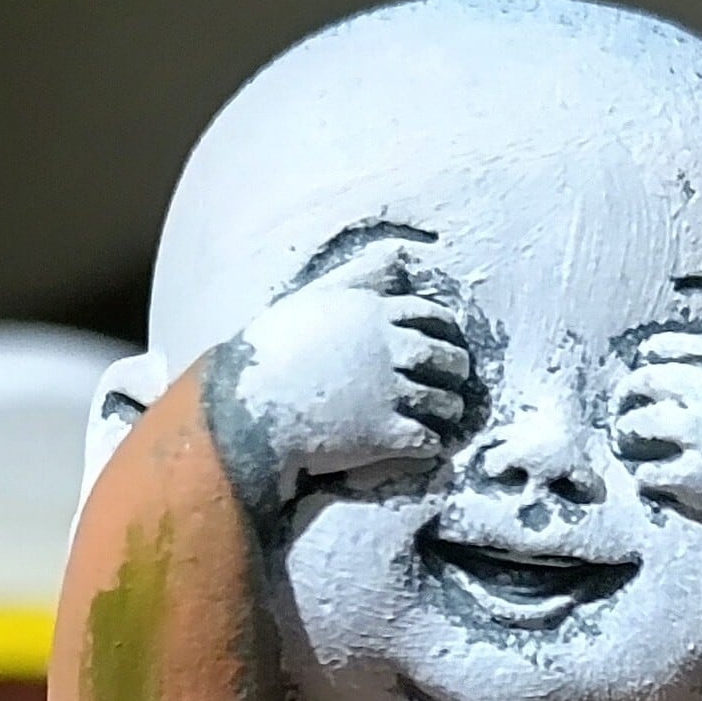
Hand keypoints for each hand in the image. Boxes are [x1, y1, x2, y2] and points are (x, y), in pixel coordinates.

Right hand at [208, 236, 470, 510]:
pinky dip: (434, 444)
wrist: (246, 409)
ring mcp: (390, 392)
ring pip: (446, 402)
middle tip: (452, 382)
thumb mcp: (314, 298)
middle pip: (448, 358)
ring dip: (449, 410)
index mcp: (373, 312)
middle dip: (455, 371)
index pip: (433, 317)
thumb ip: (359, 275)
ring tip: (444, 416)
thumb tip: (399, 255)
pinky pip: (430, 440)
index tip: (443, 344)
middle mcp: (388, 348)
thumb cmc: (272, 351)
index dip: (444, 332)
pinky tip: (426, 445)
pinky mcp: (386, 434)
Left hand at [611, 333, 701, 524]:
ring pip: (639, 424)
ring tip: (624, 440)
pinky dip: (643, 475)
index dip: (651, 354)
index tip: (643, 361)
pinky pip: (651, 473)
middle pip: (645, 382)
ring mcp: (701, 434)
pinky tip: (647, 477)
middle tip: (621, 405)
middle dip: (626, 393)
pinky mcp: (696, 475)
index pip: (671, 347)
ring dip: (625, 432)